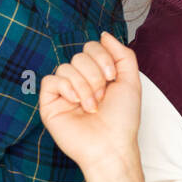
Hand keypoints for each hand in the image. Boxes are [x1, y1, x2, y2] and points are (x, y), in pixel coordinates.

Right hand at [38, 32, 140, 176]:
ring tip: (92, 106)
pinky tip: (76, 102)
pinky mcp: (50, 103)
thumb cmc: (123, 119)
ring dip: (84, 86)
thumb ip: (122, 54)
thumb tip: (104, 35)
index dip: (102, 57)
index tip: (112, 78)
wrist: (111, 146)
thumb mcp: (131, 81)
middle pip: (79, 55)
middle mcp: (80, 81)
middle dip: (95, 74)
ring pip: (66, 66)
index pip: (92, 47)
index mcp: (97, 74)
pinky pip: (50, 80)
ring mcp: (64, 92)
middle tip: (102, 96)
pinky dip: (66, 88)